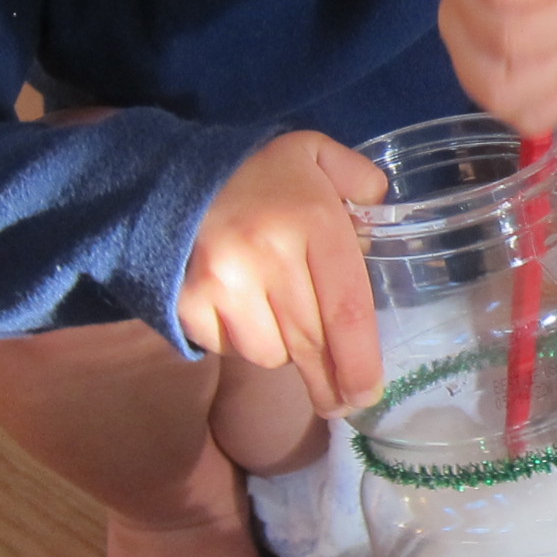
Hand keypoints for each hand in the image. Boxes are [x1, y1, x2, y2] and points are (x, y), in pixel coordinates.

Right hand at [177, 132, 390, 418]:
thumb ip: (362, 182)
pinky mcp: (188, 303)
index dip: (360, 362)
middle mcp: (266, 255)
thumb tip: (381, 223)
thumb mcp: (318, 156)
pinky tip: (242, 311)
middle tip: (342, 400)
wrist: (175, 174)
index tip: (369, 394)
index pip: (347, 309)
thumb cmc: (261, 174)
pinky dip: (241, 342)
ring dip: (284, 350)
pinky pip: (228, 349)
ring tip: (280, 316)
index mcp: (311, 220)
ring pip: (270, 354)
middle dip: (330, 380)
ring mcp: (222, 283)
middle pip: (310, 343)